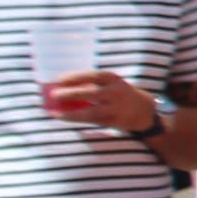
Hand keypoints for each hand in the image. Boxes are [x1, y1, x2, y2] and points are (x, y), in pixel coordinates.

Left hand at [43, 70, 161, 135]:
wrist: (143, 111)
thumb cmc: (118, 94)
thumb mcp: (110, 84)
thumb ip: (91, 84)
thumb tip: (61, 86)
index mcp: (114, 80)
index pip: (93, 75)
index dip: (76, 77)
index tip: (59, 79)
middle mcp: (116, 93)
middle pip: (91, 93)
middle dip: (71, 94)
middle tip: (54, 95)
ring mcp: (115, 108)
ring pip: (91, 112)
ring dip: (71, 113)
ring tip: (55, 113)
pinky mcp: (113, 121)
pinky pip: (91, 121)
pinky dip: (76, 120)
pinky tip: (63, 117)